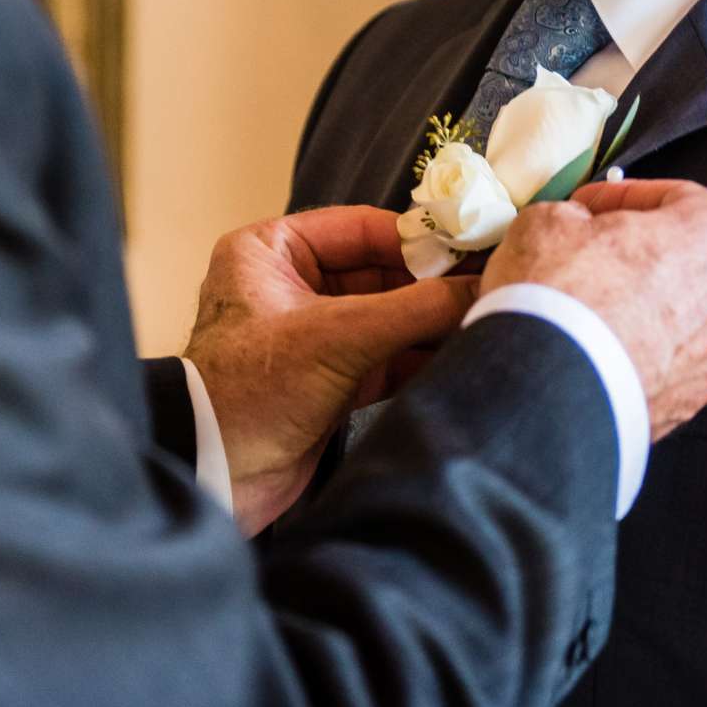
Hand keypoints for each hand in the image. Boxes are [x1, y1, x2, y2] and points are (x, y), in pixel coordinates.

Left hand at [184, 206, 476, 534]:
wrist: (214, 477)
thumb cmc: (249, 392)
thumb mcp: (336, 338)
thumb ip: (413, 309)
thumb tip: (483, 287)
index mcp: (271, 251)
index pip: (362, 228)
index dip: (421, 237)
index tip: (477, 245)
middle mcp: (291, 285)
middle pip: (383, 272)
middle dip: (435, 285)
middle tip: (493, 285)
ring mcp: (315, 334)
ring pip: (391, 316)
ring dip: (434, 323)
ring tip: (488, 320)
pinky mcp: (332, 379)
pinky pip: (389, 355)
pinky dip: (423, 357)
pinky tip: (464, 356)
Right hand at [481, 179, 706, 439]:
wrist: (551, 392)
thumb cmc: (561, 301)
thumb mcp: (548, 221)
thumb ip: (575, 216)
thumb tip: (574, 228)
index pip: (685, 200)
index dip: (633, 197)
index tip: (596, 207)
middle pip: (687, 263)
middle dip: (639, 257)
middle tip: (590, 255)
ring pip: (680, 319)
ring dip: (641, 309)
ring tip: (586, 310)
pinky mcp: (690, 403)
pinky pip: (667, 364)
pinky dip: (638, 354)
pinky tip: (593, 349)